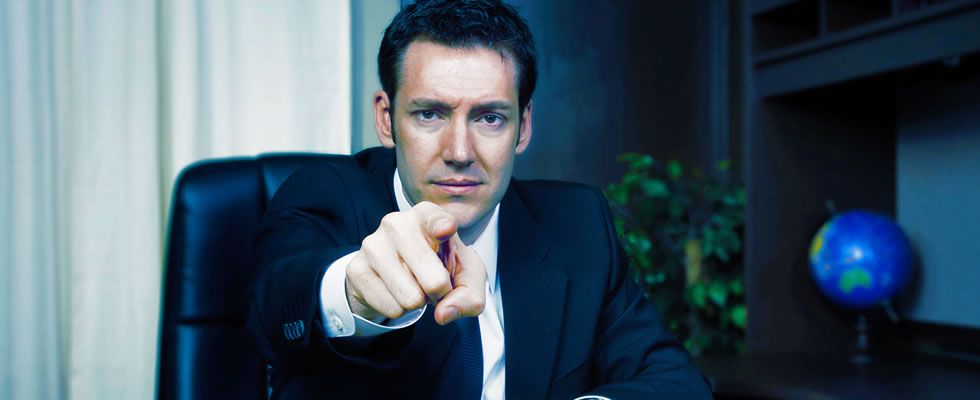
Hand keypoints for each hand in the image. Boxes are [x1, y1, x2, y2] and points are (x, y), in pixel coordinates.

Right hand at [345, 201, 485, 324]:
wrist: (401, 272)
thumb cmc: (440, 265)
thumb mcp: (466, 276)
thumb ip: (470, 296)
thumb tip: (444, 313)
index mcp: (427, 215)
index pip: (436, 220)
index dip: (443, 227)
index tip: (446, 229)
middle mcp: (397, 223)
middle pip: (434, 281)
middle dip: (440, 294)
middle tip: (434, 284)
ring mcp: (372, 244)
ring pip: (411, 299)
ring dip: (418, 302)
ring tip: (414, 284)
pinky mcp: (356, 269)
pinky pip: (391, 308)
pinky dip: (399, 309)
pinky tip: (396, 291)